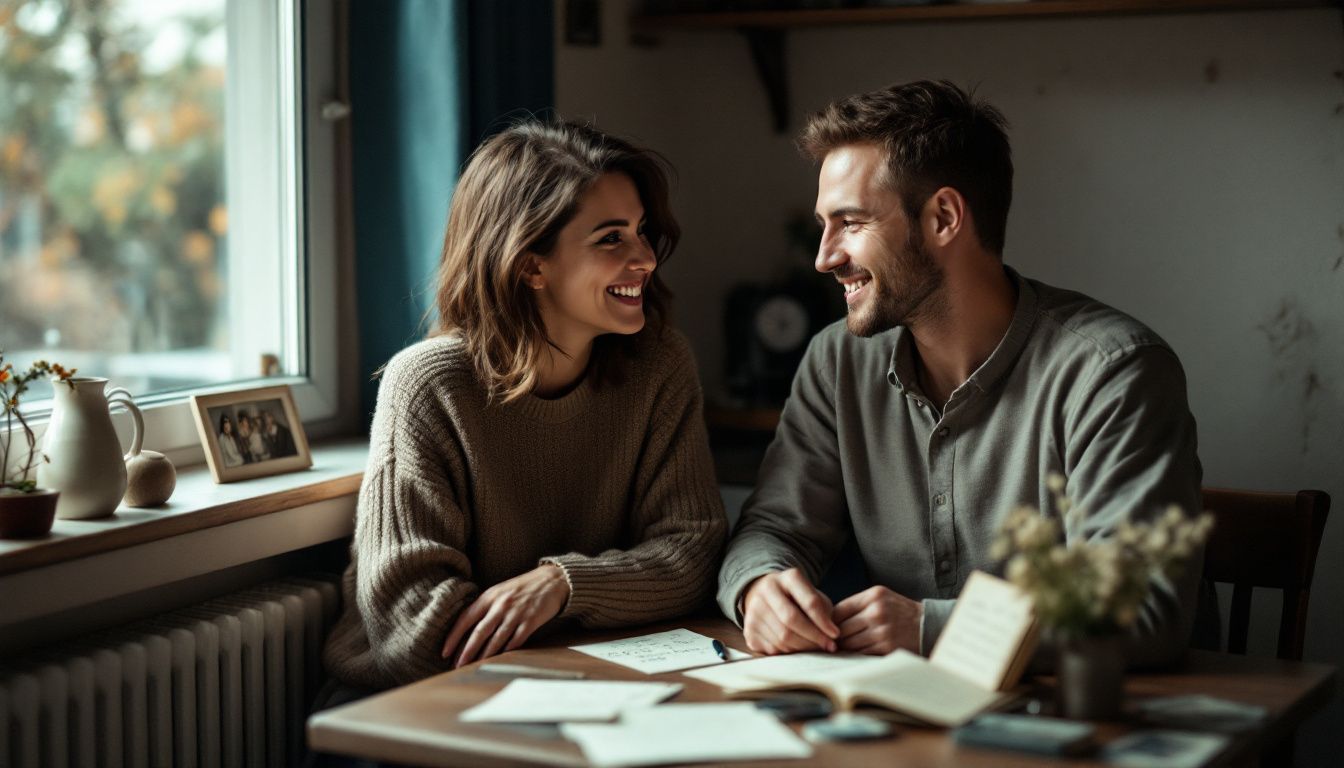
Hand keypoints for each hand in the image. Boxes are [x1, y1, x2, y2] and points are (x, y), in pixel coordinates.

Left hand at [441, 564, 569, 667]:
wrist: (552, 580)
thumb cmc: (522, 588)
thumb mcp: (500, 591)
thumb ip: (485, 607)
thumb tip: (467, 629)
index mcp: (489, 596)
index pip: (466, 618)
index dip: (454, 636)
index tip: (445, 652)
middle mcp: (501, 604)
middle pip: (479, 632)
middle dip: (467, 651)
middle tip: (457, 666)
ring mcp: (516, 613)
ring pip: (496, 639)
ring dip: (484, 656)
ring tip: (476, 667)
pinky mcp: (531, 620)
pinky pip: (516, 640)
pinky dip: (506, 652)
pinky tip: (499, 661)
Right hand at [741, 568, 838, 654]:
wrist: (764, 595)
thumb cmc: (797, 598)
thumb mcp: (813, 595)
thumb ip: (822, 611)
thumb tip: (830, 635)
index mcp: (788, 578)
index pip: (809, 602)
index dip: (823, 622)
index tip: (835, 634)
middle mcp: (767, 591)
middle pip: (792, 622)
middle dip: (814, 638)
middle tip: (828, 646)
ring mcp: (754, 610)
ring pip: (782, 638)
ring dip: (803, 648)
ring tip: (814, 647)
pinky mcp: (748, 630)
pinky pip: (772, 649)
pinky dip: (788, 653)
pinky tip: (796, 649)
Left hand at [833, 586, 921, 654]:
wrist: (928, 625)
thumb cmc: (899, 611)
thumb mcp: (881, 597)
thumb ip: (858, 605)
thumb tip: (829, 619)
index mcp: (873, 596)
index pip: (838, 610)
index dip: (830, 621)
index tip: (828, 628)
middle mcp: (877, 612)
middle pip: (841, 628)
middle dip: (836, 637)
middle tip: (833, 642)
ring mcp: (882, 631)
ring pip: (849, 643)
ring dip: (845, 648)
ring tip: (844, 648)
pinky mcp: (887, 647)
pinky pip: (861, 653)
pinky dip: (857, 655)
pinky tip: (857, 654)